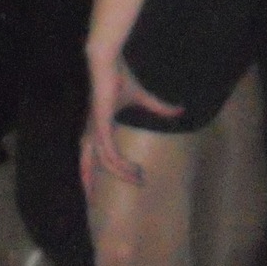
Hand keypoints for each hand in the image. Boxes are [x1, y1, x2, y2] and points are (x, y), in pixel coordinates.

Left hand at [81, 50, 183, 190]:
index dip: (91, 171)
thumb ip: (158, 107)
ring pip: (103, 162)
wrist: (108, 62)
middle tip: (93, 203)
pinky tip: (134, 170)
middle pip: (85, 163)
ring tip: (139, 180)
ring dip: (121, 174)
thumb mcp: (142, 97)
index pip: (89, 154)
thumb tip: (181, 111)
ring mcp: (95, 130)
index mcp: (97, 126)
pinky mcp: (101, 127)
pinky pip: (109, 154)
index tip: (96, 187)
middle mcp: (92, 131)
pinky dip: (120, 165)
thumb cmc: (120, 77)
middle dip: (88, 182)